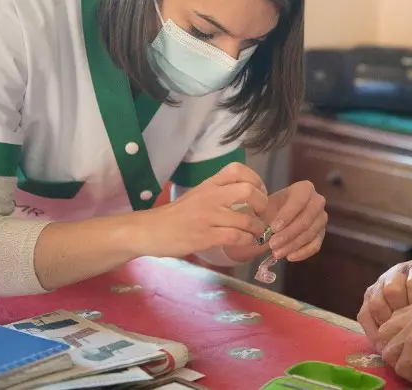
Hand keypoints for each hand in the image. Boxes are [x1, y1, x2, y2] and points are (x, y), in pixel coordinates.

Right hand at [139, 162, 267, 257]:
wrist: (148, 231)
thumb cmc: (175, 215)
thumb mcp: (196, 195)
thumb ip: (218, 193)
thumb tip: (247, 195)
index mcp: (208, 184)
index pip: (237, 170)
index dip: (256, 179)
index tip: (259, 192)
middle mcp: (210, 196)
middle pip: (248, 191)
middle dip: (263, 204)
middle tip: (263, 214)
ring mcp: (208, 216)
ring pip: (246, 218)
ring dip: (258, 228)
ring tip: (257, 233)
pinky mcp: (205, 236)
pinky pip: (236, 236)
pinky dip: (247, 240)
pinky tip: (247, 242)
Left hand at [265, 181, 327, 261]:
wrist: (273, 220)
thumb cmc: (269, 210)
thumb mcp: (264, 207)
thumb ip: (263, 213)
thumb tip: (262, 226)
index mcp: (304, 189)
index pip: (299, 200)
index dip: (287, 215)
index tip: (273, 228)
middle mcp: (317, 201)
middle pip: (307, 219)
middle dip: (289, 233)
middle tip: (272, 244)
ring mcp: (321, 218)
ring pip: (310, 234)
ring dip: (292, 245)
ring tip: (276, 253)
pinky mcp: (321, 234)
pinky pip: (315, 245)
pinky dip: (302, 253)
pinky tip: (289, 257)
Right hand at [357, 258, 411, 348]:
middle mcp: (398, 270)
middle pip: (391, 291)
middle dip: (400, 315)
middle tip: (408, 332)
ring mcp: (380, 282)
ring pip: (375, 302)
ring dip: (385, 325)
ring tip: (396, 341)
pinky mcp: (368, 296)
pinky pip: (364, 314)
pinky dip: (372, 332)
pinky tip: (383, 344)